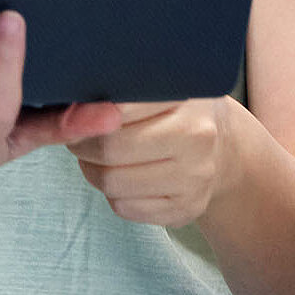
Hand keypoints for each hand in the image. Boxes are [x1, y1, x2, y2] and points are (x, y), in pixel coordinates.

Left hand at [69, 98, 242, 228]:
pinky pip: (123, 207)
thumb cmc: (178, 111)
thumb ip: (121, 88)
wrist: (224, 149)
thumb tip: (70, 109)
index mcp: (189, 99)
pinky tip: (121, 175)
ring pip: (112, 183)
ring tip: (96, 155)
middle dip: (82, 143)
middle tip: (79, 135)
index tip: (78, 111)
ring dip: (92, 170)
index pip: (117, 110)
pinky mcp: (185, 209)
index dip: (87, 113)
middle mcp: (198, 139)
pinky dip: (112, 193)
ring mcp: (195, 178)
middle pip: (110, 149)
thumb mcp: (161, 85)